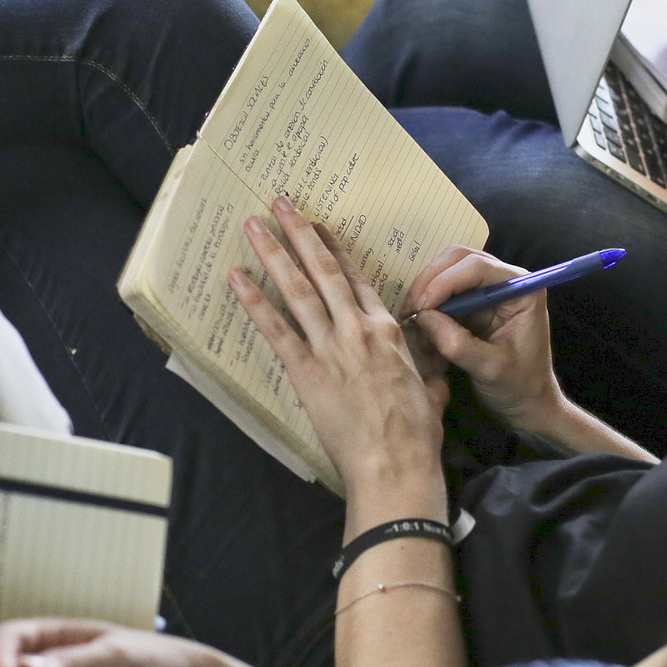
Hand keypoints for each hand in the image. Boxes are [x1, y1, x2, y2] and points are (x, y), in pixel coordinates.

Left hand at [230, 197, 445, 500]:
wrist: (396, 463)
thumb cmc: (416, 435)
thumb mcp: (431, 392)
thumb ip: (426, 374)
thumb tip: (431, 373)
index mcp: (389, 331)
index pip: (357, 281)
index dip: (335, 251)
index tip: (319, 228)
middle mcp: (358, 329)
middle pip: (324, 272)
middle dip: (300, 234)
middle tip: (279, 204)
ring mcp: (331, 347)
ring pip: (298, 289)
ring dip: (274, 253)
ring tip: (253, 225)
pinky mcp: (306, 371)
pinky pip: (275, 328)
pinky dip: (253, 301)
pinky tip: (235, 278)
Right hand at [403, 246, 565, 437]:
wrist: (527, 404)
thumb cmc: (519, 387)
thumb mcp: (490, 369)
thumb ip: (458, 343)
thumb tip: (423, 317)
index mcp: (522, 289)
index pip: (477, 267)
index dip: (445, 282)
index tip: (421, 308)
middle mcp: (505, 280)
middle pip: (458, 259)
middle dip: (430, 282)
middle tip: (410, 311)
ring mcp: (488, 289)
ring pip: (447, 270)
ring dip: (425, 292)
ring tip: (413, 321)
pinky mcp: (474, 303)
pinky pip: (444, 291)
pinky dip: (428, 305)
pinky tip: (422, 328)